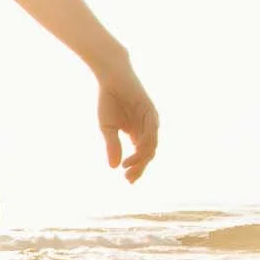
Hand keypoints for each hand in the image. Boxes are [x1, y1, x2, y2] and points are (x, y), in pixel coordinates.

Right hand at [96, 64, 159, 182]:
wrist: (112, 79)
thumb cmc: (109, 101)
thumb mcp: (108, 128)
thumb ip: (112, 146)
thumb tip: (113, 167)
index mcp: (138, 134)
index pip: (142, 156)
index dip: (137, 169)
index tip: (128, 181)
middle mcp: (147, 129)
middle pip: (149, 153)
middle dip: (140, 167)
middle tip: (129, 178)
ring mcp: (150, 120)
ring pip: (152, 144)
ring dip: (142, 157)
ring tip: (129, 167)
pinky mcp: (150, 111)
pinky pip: (152, 130)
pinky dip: (145, 141)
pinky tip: (136, 150)